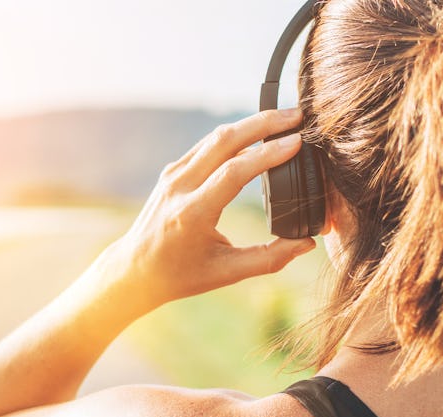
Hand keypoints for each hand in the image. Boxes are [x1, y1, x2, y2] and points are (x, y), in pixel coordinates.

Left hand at [111, 108, 316, 306]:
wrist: (135, 269)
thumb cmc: (181, 275)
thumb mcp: (226, 272)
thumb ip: (268, 259)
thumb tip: (307, 243)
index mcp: (192, 213)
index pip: (234, 172)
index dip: (268, 153)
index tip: (296, 141)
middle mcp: (179, 187)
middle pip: (224, 140)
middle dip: (263, 123)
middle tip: (296, 115)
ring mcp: (173, 175)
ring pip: (215, 137)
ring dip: (250, 123)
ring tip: (283, 119)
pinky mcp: (173, 171)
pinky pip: (207, 145)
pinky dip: (234, 135)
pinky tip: (256, 132)